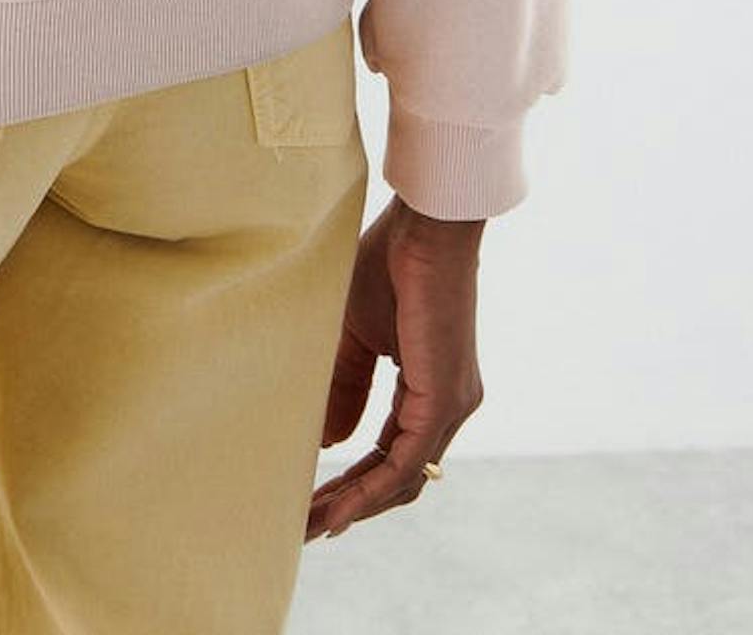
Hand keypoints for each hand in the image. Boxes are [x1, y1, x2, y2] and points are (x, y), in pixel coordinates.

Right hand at [305, 193, 485, 541]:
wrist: (424, 225)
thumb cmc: (390, 262)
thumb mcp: (354, 333)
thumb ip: (344, 384)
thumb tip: (331, 442)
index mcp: (428, 388)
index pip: (387, 453)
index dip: (350, 482)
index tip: (309, 501)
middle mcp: (446, 405)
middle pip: (396, 477)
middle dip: (348, 504)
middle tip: (302, 526)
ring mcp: (450, 405)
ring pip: (401, 478)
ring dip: (354, 504)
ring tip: (310, 524)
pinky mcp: (445, 398)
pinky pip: (405, 461)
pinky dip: (370, 488)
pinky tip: (337, 505)